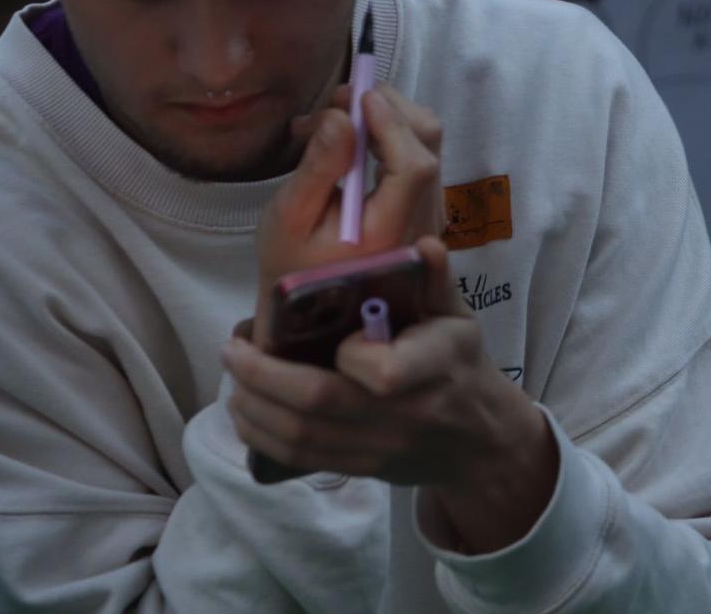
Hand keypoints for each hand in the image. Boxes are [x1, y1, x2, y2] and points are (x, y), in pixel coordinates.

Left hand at [224, 234, 559, 553]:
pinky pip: (298, 457)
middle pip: (318, 403)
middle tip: (234, 348)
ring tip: (233, 374)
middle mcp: (400, 416)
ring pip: (299, 434)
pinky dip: (262, 435)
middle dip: (263, 375)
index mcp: (430, 371)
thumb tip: (424, 243)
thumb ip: (436, 280)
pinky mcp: (357, 467)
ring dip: (253, 405)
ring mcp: (375, 448)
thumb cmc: (460, 366)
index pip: (382, 373)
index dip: (349, 355)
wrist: (477, 439)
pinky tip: (245, 409)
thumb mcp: (459, 318)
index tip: (339, 334)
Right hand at [253, 85, 443, 349]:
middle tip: (340, 98)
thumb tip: (343, 117)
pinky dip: (391, 136)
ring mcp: (427, 217)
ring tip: (335, 119)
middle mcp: (420, 223)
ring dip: (388, 118)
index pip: (414, 165)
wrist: (312, 315)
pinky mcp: (422, 211)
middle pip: (429, 144)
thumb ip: (319, 167)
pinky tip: (353, 139)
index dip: (392, 122)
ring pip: (429, 146)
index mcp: (389, 231)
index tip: (359, 95)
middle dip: (389, 107)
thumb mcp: (288, 219)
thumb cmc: (291, 270)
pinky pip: (419, 159)